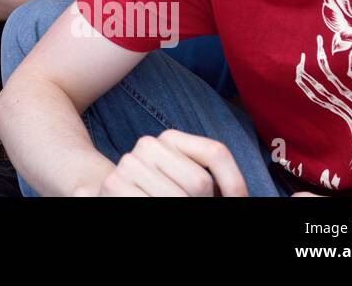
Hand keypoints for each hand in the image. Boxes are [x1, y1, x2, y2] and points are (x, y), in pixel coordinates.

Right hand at [98, 130, 248, 196]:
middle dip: (203, 204)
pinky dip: (159, 211)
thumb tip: (240, 198)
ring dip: (183, 210)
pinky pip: (153, 205)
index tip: (238, 201)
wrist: (111, 194)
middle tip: (189, 205)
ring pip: (180, 198)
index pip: (215, 152)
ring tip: (167, 206)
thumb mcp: (184, 179)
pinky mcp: (115, 185)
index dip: (235, 184)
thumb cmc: (157, 193)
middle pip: (200, 183)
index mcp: (170, 138)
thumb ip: (208, 180)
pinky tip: (152, 206)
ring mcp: (129, 164)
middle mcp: (148, 145)